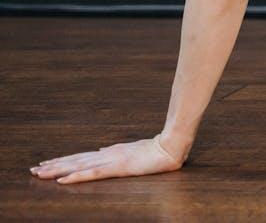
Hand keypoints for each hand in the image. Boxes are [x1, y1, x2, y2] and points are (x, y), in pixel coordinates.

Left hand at [30, 135, 184, 183]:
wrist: (171, 146)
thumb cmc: (156, 150)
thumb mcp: (132, 150)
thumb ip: (115, 150)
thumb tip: (100, 150)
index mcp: (110, 152)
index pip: (82, 157)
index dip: (64, 160)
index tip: (47, 163)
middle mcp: (106, 155)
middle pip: (75, 160)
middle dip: (53, 165)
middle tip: (33, 169)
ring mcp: (110, 161)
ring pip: (78, 166)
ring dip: (58, 170)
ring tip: (40, 174)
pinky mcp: (116, 168)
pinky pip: (92, 174)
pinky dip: (76, 177)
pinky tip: (63, 180)